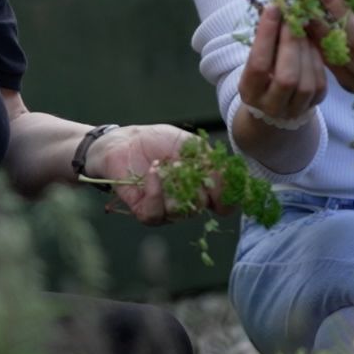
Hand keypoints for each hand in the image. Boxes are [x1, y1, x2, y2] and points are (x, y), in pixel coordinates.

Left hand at [86, 124, 227, 224]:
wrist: (126, 141)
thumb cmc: (158, 141)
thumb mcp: (192, 144)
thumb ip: (212, 162)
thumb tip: (227, 182)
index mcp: (203, 188)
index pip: (224, 205)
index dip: (226, 198)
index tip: (221, 183)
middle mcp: (187, 202)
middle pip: (201, 206)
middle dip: (192, 182)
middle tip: (181, 162)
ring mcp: (166, 209)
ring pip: (180, 212)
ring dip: (173, 184)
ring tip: (165, 164)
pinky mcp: (145, 211)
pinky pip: (156, 212)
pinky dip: (155, 190)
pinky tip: (153, 171)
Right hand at [239, 4, 327, 125]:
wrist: (274, 104)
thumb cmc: (262, 74)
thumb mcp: (255, 60)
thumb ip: (264, 41)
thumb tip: (278, 9)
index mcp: (250, 93)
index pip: (259, 65)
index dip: (267, 35)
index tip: (273, 9)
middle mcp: (271, 106)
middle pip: (286, 77)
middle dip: (291, 42)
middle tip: (293, 16)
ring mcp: (294, 109)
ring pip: (305, 81)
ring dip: (306, 49)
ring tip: (302, 28)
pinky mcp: (313, 105)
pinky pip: (319, 82)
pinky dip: (316, 59)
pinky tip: (310, 43)